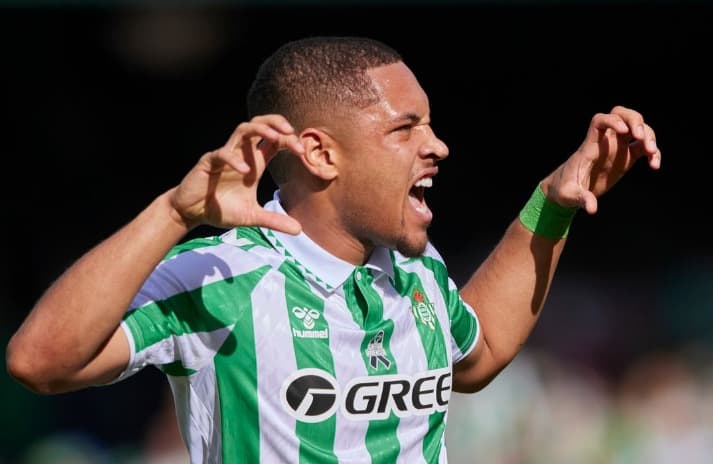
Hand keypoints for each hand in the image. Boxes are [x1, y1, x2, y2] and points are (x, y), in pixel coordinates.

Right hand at [169, 114, 304, 233]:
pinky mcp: (209, 162)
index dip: (289, 140)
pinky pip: (222, 154)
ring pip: (242, 129)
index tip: (302, 152)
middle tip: (290, 132)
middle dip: (276, 123)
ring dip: (260, 129)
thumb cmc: (221, 209)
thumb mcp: (252, 217)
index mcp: (254, 163)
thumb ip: (274, 221)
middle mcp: (242, 154)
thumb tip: (299, 230)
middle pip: (260, 125)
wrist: (192, 213)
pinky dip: (235, 160)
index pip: (274, 142)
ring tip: (276, 136)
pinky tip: (246, 171)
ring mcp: (225, 155)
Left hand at [541, 105, 660, 213]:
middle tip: (640, 137)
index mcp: (589, 146)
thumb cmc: (564, 190)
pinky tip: (654, 166)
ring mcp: (617, 148)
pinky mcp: (626, 158)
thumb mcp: (569, 195)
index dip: (612, 120)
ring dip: (649, 135)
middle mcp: (604, 142)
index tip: (623, 130)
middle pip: (621, 115)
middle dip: (635, 121)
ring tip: (652, 153)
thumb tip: (592, 208)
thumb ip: (581, 199)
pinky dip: (653, 153)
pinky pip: (643, 148)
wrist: (566, 191)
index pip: (599, 121)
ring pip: (637, 128)